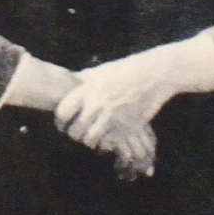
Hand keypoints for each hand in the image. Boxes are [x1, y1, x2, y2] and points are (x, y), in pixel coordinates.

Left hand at [53, 50, 178, 178]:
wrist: (153, 75)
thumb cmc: (125, 70)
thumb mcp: (100, 71)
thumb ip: (83, 80)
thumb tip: (68, 82)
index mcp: (87, 90)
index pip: (63, 112)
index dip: (60, 122)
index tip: (62, 124)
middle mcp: (97, 105)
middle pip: (75, 130)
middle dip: (73, 134)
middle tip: (76, 133)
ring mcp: (112, 117)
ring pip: (90, 140)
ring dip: (88, 141)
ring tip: (90, 137)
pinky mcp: (126, 127)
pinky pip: (109, 143)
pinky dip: (106, 144)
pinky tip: (107, 138)